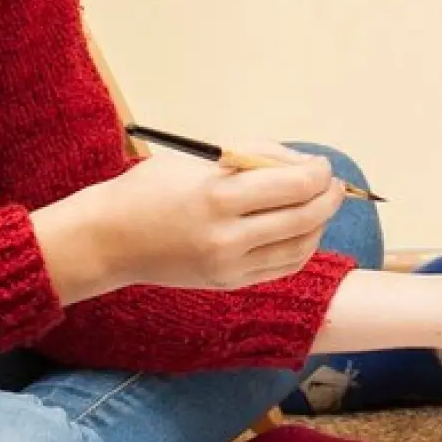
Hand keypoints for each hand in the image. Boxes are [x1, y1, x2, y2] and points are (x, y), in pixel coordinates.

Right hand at [37, 143, 343, 299]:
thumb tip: (303, 165)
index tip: (322, 164)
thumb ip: (255, 157)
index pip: (293, 186)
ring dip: (320, 224)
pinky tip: (301, 229)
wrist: (108, 241)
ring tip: (319, 204)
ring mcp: (228, 267)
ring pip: (300, 247)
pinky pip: (282, 267)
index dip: (319, 173)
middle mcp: (226, 237)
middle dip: (328, 197)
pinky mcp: (228, 284)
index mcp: (218, 197)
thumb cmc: (151, 188)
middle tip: (333, 184)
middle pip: (304, 218)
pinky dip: (301, 246)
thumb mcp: (201, 158)